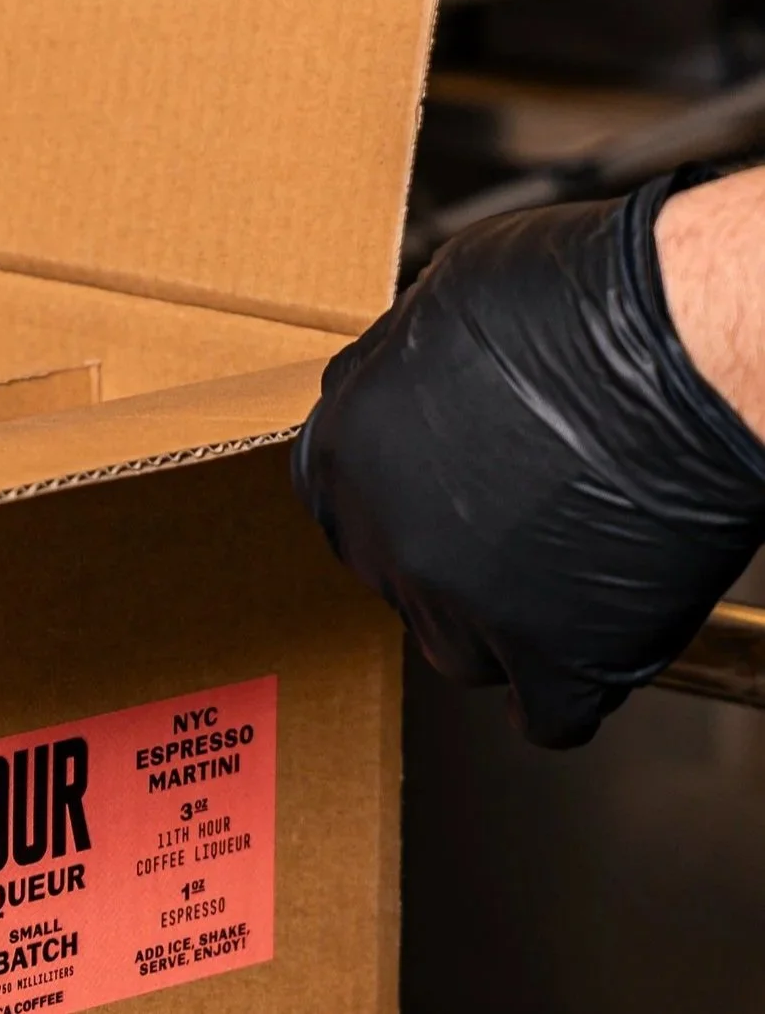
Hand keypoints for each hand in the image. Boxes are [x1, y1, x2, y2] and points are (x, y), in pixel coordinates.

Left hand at [292, 170, 764, 746]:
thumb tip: (411, 394)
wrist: (677, 352)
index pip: (341, 503)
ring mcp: (462, 604)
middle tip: (505, 538)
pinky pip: (548, 714)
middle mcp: (387, 531)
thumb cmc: (576, 305)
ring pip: (461, 651)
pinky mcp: (550, 663)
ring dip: (501, 630)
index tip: (432, 503)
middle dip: (444, 563)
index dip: (394, 504)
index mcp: (346, 444)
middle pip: (397, 578)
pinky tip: (595, 649)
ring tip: (557, 582)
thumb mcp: (439, 304)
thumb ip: (403, 370)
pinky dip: (574, 690)